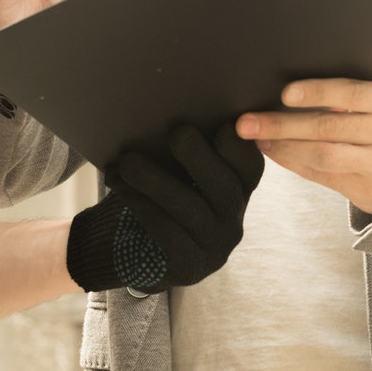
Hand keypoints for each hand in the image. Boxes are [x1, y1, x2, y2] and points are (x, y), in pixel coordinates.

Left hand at [65, 124, 263, 293]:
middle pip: (224, 185)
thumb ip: (185, 149)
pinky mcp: (188, 266)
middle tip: (175, 133)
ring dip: (155, 179)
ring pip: (189, 208)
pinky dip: (140, 204)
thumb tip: (173, 104)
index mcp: (236, 192)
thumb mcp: (174, 171)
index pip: (251, 167)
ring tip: (127, 161)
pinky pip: (165, 231)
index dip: (240, 146)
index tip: (223, 125)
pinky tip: (120, 186)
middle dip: (199, 155)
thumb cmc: (153, 196)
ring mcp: (213, 249)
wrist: (125, 248)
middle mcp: (233, 222)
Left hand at [237, 78, 371, 217]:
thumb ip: (345, 94)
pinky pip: (321, 175)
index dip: (316, 92)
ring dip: (283, 147)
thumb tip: (285, 89)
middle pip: (328, 127)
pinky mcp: (368, 188)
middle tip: (248, 122)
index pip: (349, 93)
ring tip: (257, 139)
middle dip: (282, 124)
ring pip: (322, 155)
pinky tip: (274, 153)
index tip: (284, 94)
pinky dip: (293, 163)